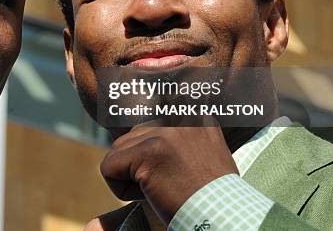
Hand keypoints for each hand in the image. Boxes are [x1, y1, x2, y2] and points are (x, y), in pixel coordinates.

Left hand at [100, 120, 237, 224]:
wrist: (224, 217)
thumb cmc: (212, 195)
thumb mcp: (205, 152)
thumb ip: (179, 136)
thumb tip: (146, 126)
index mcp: (194, 115)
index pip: (149, 126)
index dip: (152, 155)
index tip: (172, 167)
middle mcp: (178, 117)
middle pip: (131, 138)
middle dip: (139, 166)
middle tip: (168, 184)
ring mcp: (163, 133)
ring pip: (118, 152)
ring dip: (131, 177)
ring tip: (162, 189)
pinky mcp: (147, 152)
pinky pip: (109, 167)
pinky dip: (120, 189)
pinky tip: (149, 195)